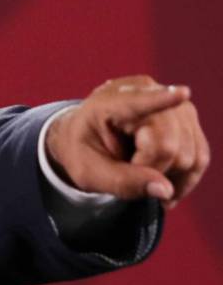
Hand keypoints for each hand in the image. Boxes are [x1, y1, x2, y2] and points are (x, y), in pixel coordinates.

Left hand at [45, 75, 209, 207]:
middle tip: (125, 174)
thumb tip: (166, 190)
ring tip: (141, 177)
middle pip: (169, 145)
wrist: (86, 137)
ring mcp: (171, 104)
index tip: (182, 94)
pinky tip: (166, 185)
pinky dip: (185, 176)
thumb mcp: (88, 172)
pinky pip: (200, 156)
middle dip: (151, 171)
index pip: (137, 102)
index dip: (161, 99)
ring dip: (169, 177)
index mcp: (108, 103)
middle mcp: (146, 94)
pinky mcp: (187, 118)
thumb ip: (122, 182)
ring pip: (190, 154)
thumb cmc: (83, 152)